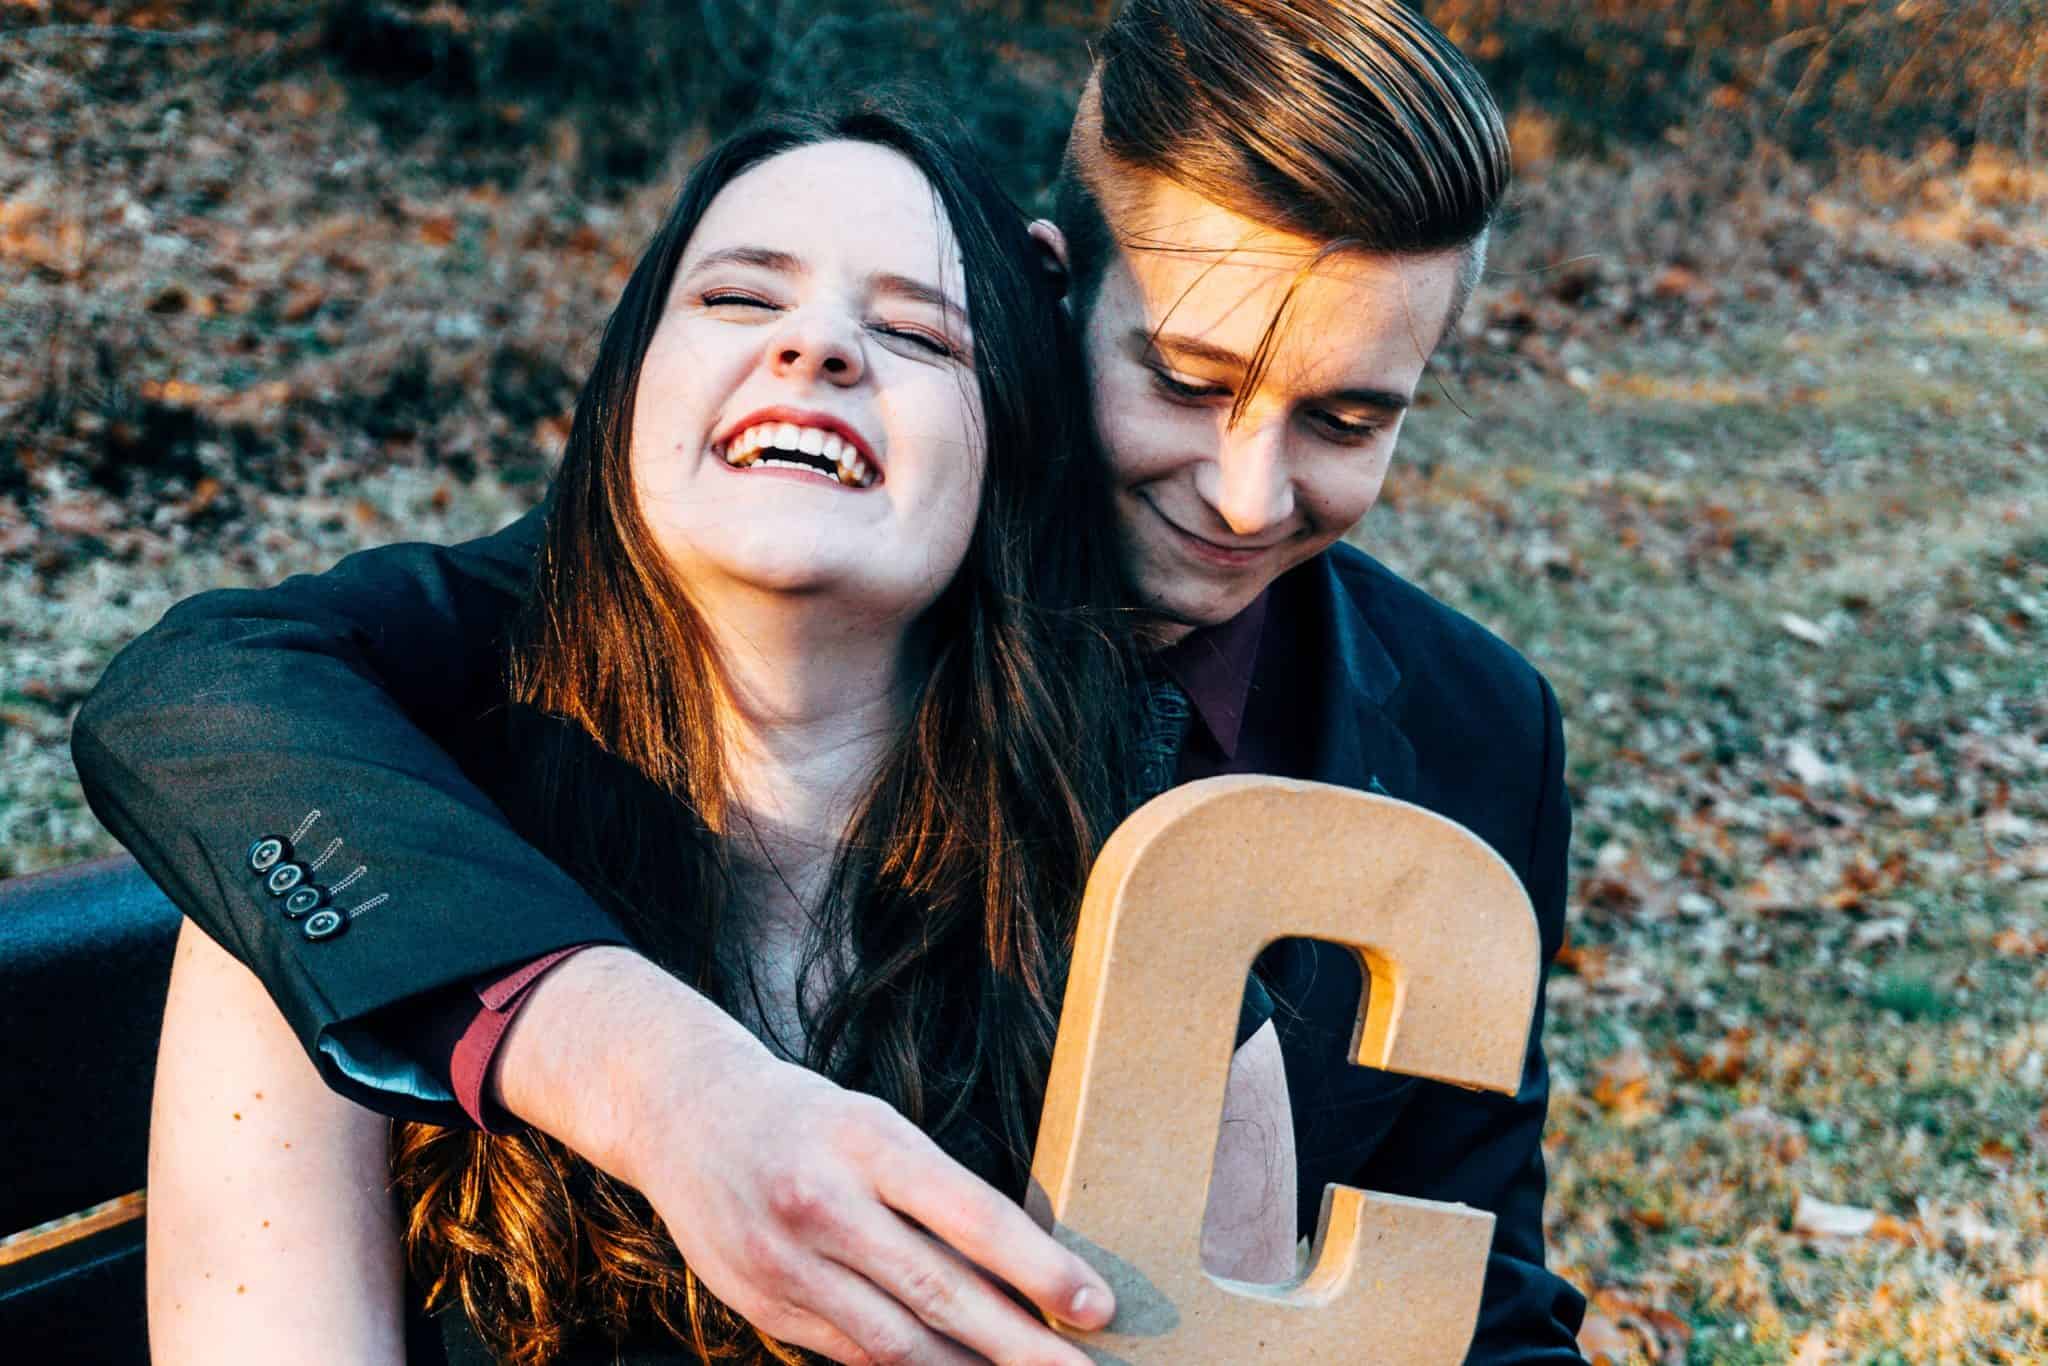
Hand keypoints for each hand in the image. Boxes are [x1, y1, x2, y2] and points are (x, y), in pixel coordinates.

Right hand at [496, 948, 1115, 1364]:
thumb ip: (936, 1192)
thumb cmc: (804, 1116)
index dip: (1042, 1270)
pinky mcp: (760, 1305)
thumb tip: (1021, 1268)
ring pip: (898, 1342)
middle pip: (943, 1294)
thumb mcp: (875, 1124)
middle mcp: (826, 1204)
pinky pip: (851, 1354)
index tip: (1098, 1306)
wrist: (682, 1112)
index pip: (974, 1216)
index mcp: (868, 1142)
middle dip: (1024, 1345)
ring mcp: (787, 1263)